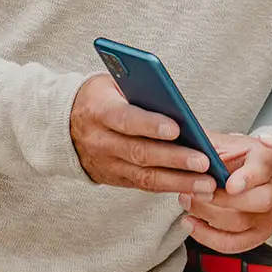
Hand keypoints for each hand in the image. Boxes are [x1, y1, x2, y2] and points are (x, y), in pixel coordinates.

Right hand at [68, 75, 221, 194]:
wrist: (64, 124)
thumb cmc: (100, 97)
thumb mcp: (112, 83)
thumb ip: (138, 89)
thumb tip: (175, 101)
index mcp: (100, 111)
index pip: (126, 119)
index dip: (150, 125)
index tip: (176, 128)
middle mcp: (101, 142)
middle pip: (140, 152)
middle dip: (174, 159)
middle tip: (204, 161)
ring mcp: (107, 164)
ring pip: (145, 177)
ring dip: (179, 181)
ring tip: (208, 183)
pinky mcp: (115, 178)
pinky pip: (145, 186)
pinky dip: (171, 187)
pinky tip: (195, 188)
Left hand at [181, 134, 271, 253]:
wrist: (240, 171)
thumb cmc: (231, 156)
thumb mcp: (223, 142)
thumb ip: (209, 144)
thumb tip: (190, 146)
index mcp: (268, 159)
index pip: (264, 169)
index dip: (248, 178)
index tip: (230, 185)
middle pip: (259, 201)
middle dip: (222, 201)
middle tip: (194, 193)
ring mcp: (269, 213)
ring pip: (242, 223)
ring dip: (207, 215)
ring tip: (186, 202)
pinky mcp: (259, 233)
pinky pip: (235, 244)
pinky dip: (209, 237)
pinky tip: (192, 224)